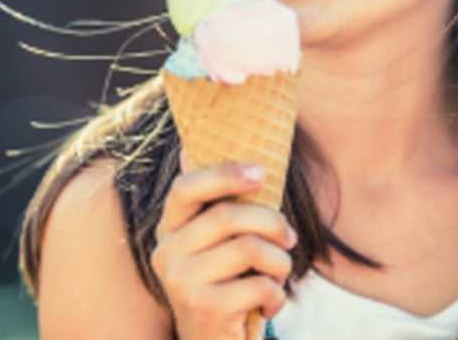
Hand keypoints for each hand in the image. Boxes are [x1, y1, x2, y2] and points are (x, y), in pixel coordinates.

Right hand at [151, 149, 297, 339]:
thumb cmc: (225, 284)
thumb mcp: (217, 245)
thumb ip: (216, 206)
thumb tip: (192, 147)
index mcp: (169, 228)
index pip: (186, 187)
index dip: (224, 174)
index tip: (262, 173)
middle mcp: (166, 252)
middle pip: (228, 215)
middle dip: (272, 222)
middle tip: (291, 237)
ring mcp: (181, 282)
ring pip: (250, 248)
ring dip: (280, 262)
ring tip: (280, 273)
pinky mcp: (205, 309)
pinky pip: (260, 284)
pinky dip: (277, 294)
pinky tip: (269, 304)